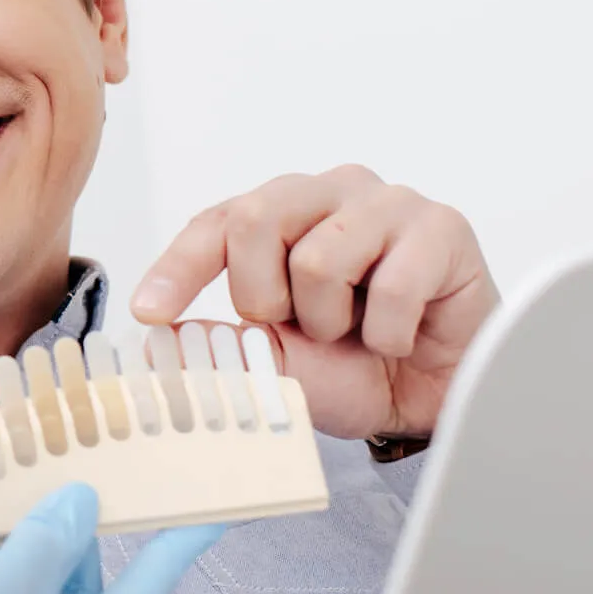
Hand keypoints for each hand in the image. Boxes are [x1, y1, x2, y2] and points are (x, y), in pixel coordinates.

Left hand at [130, 164, 499, 438]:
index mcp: (280, 214)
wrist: (428, 399)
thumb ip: (219, 342)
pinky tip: (400, 336)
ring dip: (331, 319)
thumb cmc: (353, 366)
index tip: (150, 313)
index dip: (178, 268)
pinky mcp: (442, 228)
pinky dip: (387, 334)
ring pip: (320, 256)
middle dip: (261, 294)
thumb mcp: (271, 360)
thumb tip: (156, 339)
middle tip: (293, 327)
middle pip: (257, 219)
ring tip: (355, 330)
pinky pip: (391, 286)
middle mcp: (328, 194)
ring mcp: (387, 204)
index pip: (215, 224)